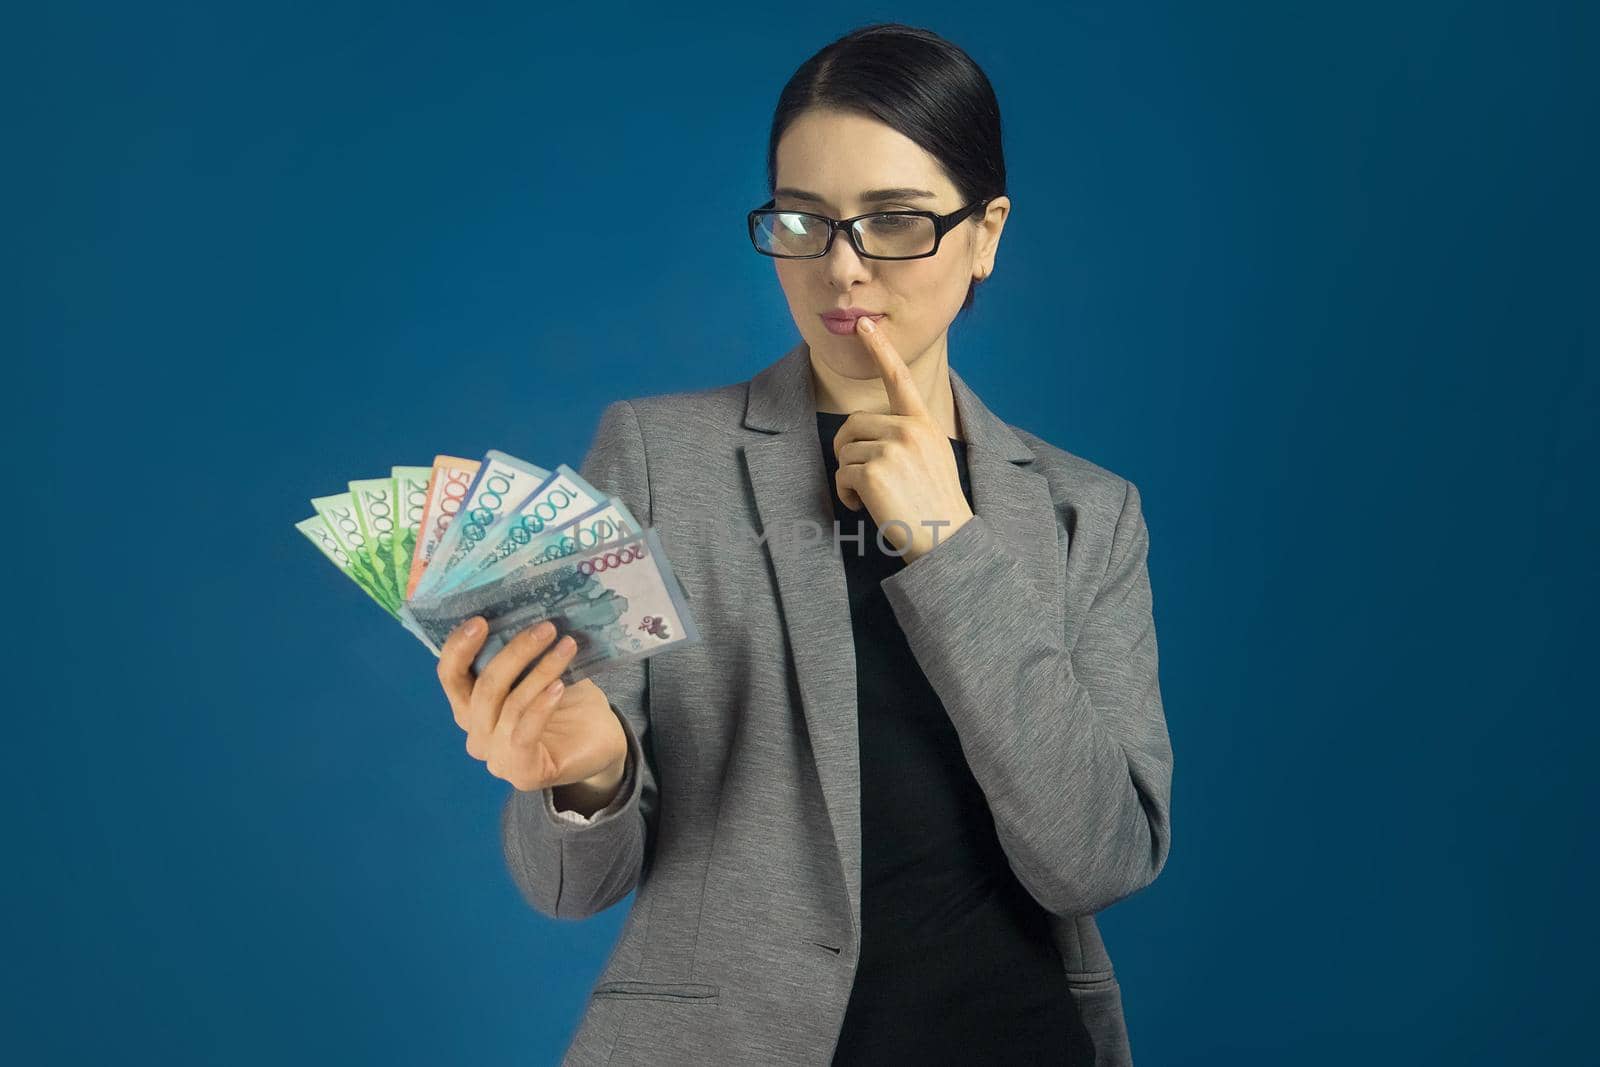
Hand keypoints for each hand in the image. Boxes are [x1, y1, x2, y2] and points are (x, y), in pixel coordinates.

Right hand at [435, 617, 626, 795]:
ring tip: (566, 646)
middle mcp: (476, 733)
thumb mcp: (541, 671)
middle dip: (514, 653)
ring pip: (509, 705)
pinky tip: (559, 685)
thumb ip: (523, 654)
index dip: (458, 648)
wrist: (600, 742)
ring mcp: (496, 757)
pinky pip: (523, 732)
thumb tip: (526, 613)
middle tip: (546, 628)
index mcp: (471, 706)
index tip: (480, 621)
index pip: (450, 676)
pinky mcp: (521, 772)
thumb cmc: (567, 703)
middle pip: (483, 688)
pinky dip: (541, 705)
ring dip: (540, 671)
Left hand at [831, 315, 974, 563]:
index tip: (865, 326)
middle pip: (853, 425)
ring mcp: (892, 449)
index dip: (880, 350)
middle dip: (848, 451)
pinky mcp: (874, 471)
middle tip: (861, 478)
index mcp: (923, 424)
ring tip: (872, 497)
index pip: (899, 379)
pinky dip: (846, 494)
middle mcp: (908, 429)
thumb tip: (868, 437)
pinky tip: (866, 506)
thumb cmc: (936, 507)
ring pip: (844, 451)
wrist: (949, 540)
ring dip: (849, 477)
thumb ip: (907, 438)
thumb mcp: (932, 458)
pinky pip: (841, 473)